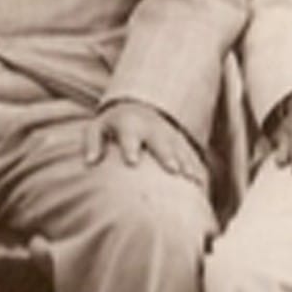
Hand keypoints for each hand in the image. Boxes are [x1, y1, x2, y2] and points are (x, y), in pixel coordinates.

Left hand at [85, 98, 204, 183]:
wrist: (137, 107)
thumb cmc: (112, 125)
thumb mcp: (97, 128)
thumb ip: (92, 143)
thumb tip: (88, 161)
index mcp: (129, 125)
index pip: (129, 136)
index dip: (131, 147)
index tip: (131, 161)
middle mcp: (152, 129)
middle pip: (160, 142)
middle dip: (166, 155)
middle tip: (172, 169)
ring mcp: (168, 134)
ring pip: (180, 149)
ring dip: (187, 163)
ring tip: (194, 180)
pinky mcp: (180, 141)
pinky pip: (191, 155)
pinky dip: (197, 168)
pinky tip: (203, 184)